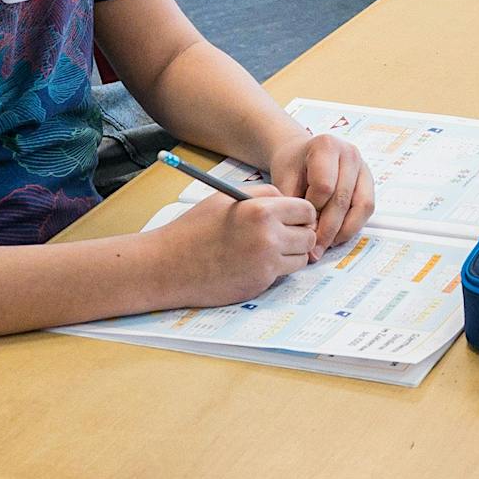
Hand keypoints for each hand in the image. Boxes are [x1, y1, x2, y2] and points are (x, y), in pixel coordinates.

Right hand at [161, 190, 316, 305]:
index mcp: (261, 210)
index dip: (301, 213)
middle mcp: (269, 237)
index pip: (306, 210)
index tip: (293, 218)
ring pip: (302, 257)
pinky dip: (276, 270)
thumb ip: (262, 195)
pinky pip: (284, 274)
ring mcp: (266, 263)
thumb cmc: (194, 229)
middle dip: (300, 234)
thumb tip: (287, 199)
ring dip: (291, 254)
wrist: (169, 265)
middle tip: (284, 235)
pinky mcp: (260, 283)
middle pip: (309, 235)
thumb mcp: (227, 197)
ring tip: (267, 249)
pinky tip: (255, 263)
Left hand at [266, 130, 373, 255]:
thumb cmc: (292, 166)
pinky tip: (336, 237)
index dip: (311, 210)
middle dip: (327, 229)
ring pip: (361, 206)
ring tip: (325, 245)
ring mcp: (362, 166)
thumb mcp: (283, 179)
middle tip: (313, 249)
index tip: (300, 225)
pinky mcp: (369, 180)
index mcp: (326, 145)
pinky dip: (353, 226)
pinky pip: (367, 208)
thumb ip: (293, 204)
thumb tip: (308, 234)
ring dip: (343, 231)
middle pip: (342, 199)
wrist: (301, 154)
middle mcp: (349, 152)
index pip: (324, 186)